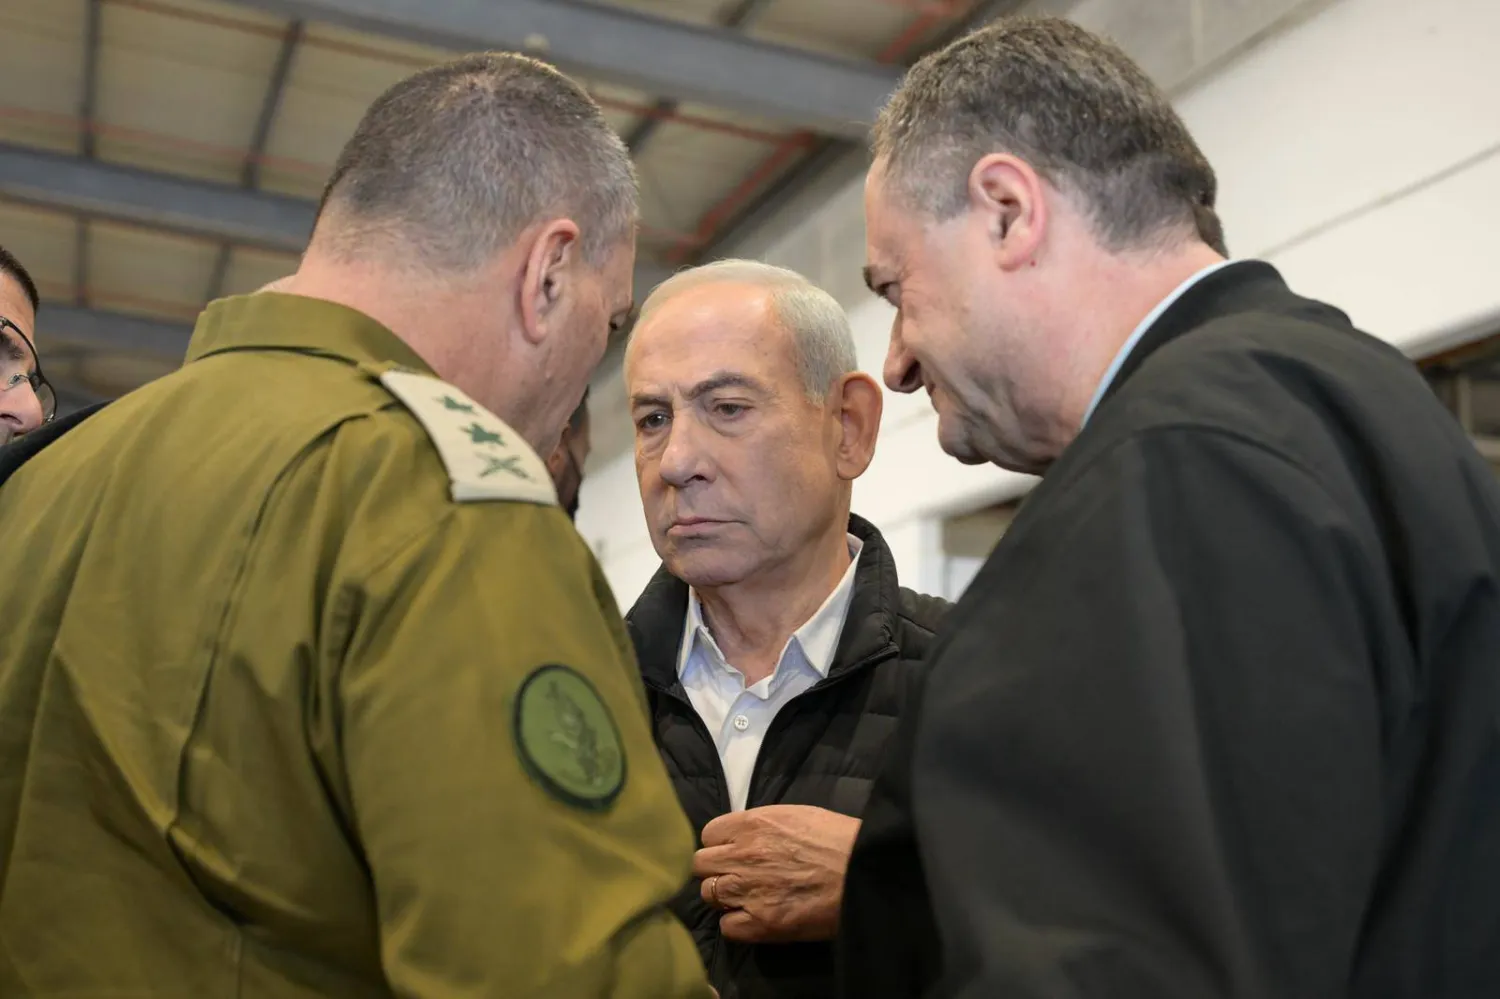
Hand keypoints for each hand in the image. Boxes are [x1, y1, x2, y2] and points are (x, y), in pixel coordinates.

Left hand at [692, 804, 859, 943]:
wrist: (865, 871)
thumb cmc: (839, 839)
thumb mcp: (795, 815)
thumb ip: (760, 825)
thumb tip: (742, 836)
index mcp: (752, 824)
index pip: (708, 834)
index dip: (720, 845)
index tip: (732, 852)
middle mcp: (742, 855)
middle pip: (701, 864)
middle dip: (716, 870)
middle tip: (737, 876)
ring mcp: (748, 890)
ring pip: (708, 894)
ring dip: (724, 897)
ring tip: (747, 898)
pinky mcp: (760, 923)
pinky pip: (727, 926)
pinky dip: (737, 924)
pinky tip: (755, 919)